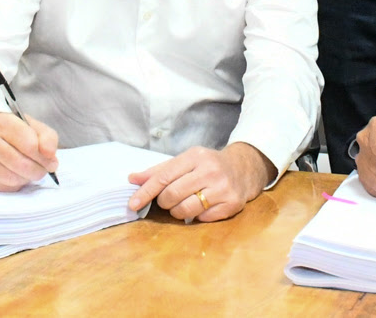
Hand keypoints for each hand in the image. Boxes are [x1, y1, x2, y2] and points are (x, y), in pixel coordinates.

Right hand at [0, 111, 58, 191]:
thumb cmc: (16, 130)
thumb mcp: (35, 126)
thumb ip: (48, 138)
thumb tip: (50, 156)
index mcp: (4, 123)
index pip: (29, 145)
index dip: (44, 157)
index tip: (52, 161)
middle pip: (19, 163)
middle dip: (38, 170)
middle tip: (45, 169)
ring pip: (11, 178)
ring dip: (27, 178)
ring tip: (33, 171)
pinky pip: (3, 186)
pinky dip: (16, 184)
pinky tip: (20, 175)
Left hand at [127, 142, 275, 221]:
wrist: (244, 168)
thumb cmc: (208, 165)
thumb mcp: (186, 161)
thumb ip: (159, 171)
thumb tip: (132, 179)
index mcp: (196, 156)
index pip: (164, 176)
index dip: (146, 192)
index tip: (132, 204)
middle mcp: (210, 170)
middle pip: (172, 195)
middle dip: (165, 202)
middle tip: (170, 200)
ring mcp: (223, 187)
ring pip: (185, 210)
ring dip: (178, 211)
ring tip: (186, 203)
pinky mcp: (232, 204)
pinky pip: (201, 219)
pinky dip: (197, 216)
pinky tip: (203, 206)